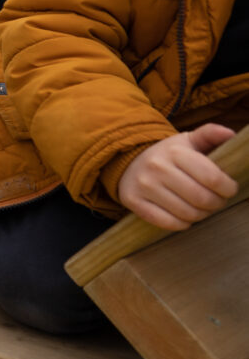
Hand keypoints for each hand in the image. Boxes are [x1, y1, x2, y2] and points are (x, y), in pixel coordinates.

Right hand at [118, 124, 237, 230]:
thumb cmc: (168, 155)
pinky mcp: (134, 201)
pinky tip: (184, 216)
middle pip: (202, 199)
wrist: (129, 162)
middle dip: (216, 203)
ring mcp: (144, 186)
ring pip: (187, 214)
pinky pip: (169, 223)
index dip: (228, 188)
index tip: (229, 189)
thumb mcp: (187, 141)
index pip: (213, 178)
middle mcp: (157, 167)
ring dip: (201, 215)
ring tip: (201, 208)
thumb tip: (230, 134)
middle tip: (217, 201)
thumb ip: (210, 135)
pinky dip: (182, 224)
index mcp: (175, 152)